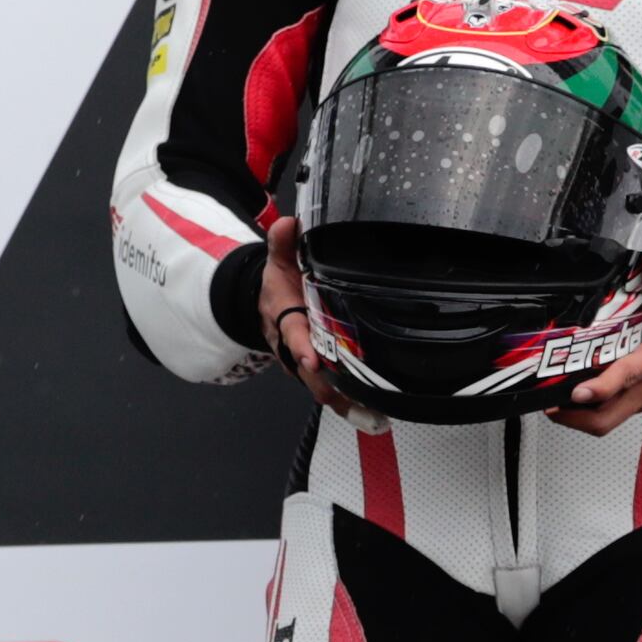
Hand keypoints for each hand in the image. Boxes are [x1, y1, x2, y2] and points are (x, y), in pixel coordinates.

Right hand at [256, 242, 363, 415]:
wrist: (266, 306)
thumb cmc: (278, 284)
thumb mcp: (277, 261)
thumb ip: (282, 244)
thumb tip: (288, 224)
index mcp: (284, 317)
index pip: (292, 334)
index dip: (302, 347)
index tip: (312, 359)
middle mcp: (292, 346)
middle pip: (309, 373)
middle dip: (330, 387)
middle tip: (356, 398)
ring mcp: (303, 363)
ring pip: (322, 387)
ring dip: (345, 402)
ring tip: (373, 416)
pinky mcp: (317, 372)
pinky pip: (332, 391)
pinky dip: (351, 405)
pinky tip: (375, 417)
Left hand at [554, 254, 641, 435]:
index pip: (627, 378)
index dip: (601, 388)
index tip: (578, 391)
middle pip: (608, 417)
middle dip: (574, 417)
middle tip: (547, 404)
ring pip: (608, 419)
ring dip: (579, 416)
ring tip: (552, 401)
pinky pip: (615, 413)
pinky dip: (593, 409)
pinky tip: (576, 394)